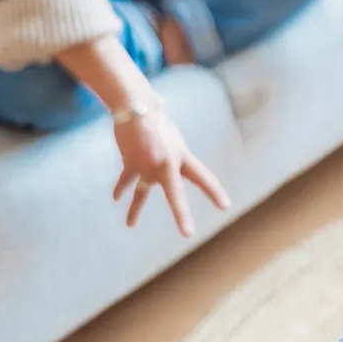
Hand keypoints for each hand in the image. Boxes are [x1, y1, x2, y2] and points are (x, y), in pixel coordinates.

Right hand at [111, 106, 229, 233]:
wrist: (136, 108)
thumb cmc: (157, 122)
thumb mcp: (174, 140)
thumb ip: (174, 158)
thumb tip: (168, 172)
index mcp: (183, 156)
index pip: (203, 177)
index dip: (214, 192)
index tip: (225, 206)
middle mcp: (167, 163)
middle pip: (175, 193)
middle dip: (181, 214)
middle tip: (187, 233)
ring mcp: (148, 165)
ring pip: (141, 194)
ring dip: (134, 211)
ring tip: (130, 226)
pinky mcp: (131, 164)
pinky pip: (126, 182)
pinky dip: (120, 190)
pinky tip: (117, 198)